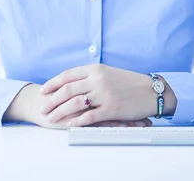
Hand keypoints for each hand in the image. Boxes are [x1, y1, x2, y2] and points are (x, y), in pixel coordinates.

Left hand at [4, 83, 151, 128]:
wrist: (150, 91)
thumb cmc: (129, 82)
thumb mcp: (108, 72)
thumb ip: (91, 76)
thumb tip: (71, 82)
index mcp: (96, 69)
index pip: (68, 75)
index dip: (53, 83)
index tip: (43, 90)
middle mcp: (98, 79)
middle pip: (67, 90)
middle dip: (52, 100)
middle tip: (43, 108)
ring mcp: (104, 94)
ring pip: (74, 103)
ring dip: (59, 111)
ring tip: (51, 117)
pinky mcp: (111, 109)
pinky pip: (89, 116)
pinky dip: (76, 121)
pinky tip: (68, 125)